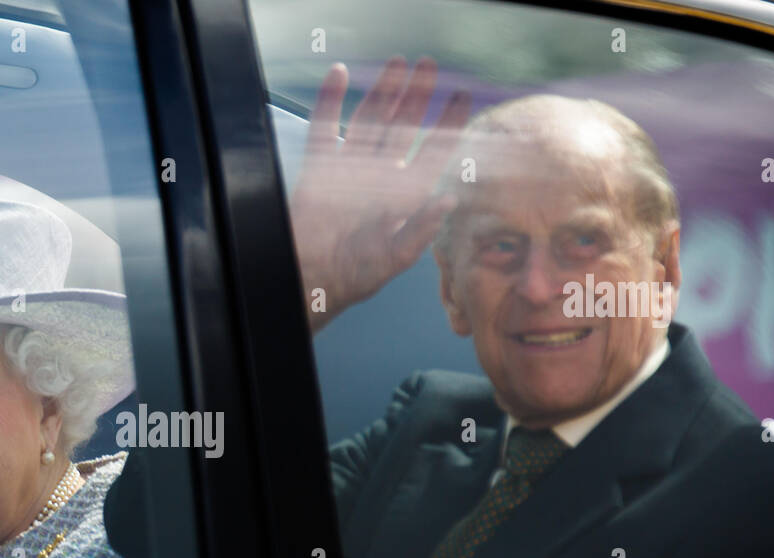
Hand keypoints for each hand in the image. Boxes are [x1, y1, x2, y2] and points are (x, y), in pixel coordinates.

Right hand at [290, 58, 469, 331]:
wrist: (311, 279)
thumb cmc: (355, 275)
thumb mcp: (394, 257)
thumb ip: (420, 229)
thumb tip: (449, 200)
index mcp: (404, 196)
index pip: (432, 152)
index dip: (447, 124)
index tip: (462, 96)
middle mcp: (380, 176)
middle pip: (402, 127)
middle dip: (417, 96)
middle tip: (430, 65)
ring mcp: (349, 168)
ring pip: (370, 120)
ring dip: (382, 91)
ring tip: (397, 63)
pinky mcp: (319, 167)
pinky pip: (326, 126)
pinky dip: (330, 100)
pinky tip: (339, 73)